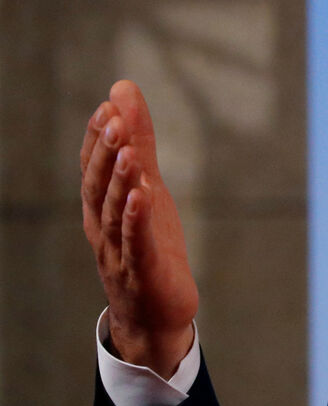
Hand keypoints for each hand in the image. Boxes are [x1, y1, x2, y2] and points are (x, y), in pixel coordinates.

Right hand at [81, 80, 196, 377]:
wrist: (155, 315)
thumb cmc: (149, 245)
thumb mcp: (148, 188)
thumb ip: (139, 143)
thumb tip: (123, 91)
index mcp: (102, 207)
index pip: (93, 167)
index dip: (98, 137)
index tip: (108, 105)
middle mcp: (104, 227)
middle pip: (98, 185)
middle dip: (106, 151)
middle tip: (114, 117)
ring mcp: (120, 251)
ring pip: (114, 213)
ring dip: (120, 180)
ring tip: (129, 150)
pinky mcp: (143, 271)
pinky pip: (136, 243)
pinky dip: (136, 219)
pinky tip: (142, 196)